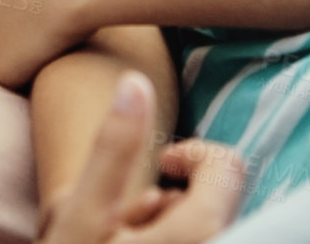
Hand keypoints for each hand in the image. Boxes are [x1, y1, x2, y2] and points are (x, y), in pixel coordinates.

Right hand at [38, 74, 243, 243]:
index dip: (191, 154)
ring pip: (199, 233)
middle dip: (167, 201)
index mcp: (202, 231)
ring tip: (117, 243)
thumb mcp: (82, 214)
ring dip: (163, 231)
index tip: (160, 164)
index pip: (226, 165)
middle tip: (123, 221)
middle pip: (212, 204)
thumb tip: (134, 81)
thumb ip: (112, 147)